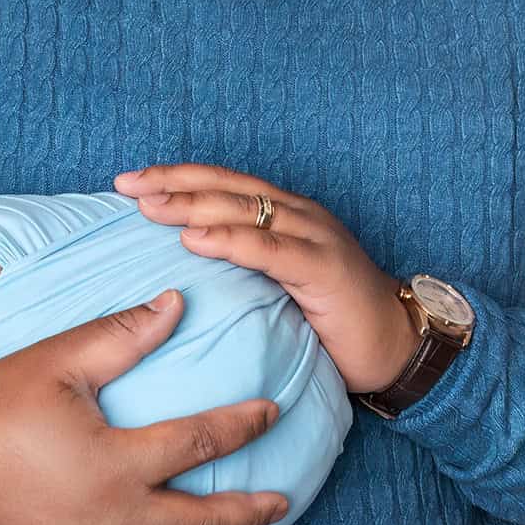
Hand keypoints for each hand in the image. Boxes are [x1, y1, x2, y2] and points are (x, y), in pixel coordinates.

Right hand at [0, 288, 290, 524]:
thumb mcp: (59, 360)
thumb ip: (123, 335)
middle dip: (248, 512)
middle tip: (283, 502)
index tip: (271, 411)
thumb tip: (176, 302)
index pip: (200, 445)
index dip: (242, 426)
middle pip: (199, 522)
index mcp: (117, 463)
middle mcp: (113, 517)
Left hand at [115, 164, 420, 393]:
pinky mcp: (324, 266)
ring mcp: (314, 236)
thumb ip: (245, 266)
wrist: (397, 345)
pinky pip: (269, 249)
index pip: (222, 184)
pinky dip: (229, 240)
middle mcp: (299, 214)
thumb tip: (184, 267)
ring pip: (243, 209)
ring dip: (191, 205)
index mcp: (286, 214)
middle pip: (225, 186)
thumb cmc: (334, 319)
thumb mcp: (279, 286)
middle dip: (173, 183)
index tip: (130, 181)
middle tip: (127, 184)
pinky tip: (194, 238)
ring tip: (150, 205)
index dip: (177, 178)